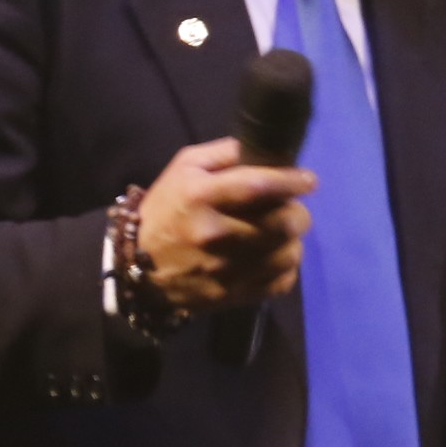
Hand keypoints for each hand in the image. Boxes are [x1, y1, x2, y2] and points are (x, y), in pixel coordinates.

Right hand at [135, 136, 313, 314]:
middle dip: (296, 212)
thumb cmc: (166, 209)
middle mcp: (216, 234)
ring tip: (277, 234)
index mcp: (201, 197)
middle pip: (284, 222)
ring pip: (290, 253)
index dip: (291, 181)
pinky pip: (283, 281)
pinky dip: (285, 267)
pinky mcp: (234, 295)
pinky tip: (270, 257)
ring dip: (291, 240)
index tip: (309, 180)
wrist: (136, 266)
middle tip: (288, 208)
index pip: (258, 186)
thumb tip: (268, 151)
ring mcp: (226, 270)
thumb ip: (226, 153)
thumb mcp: (185, 168)